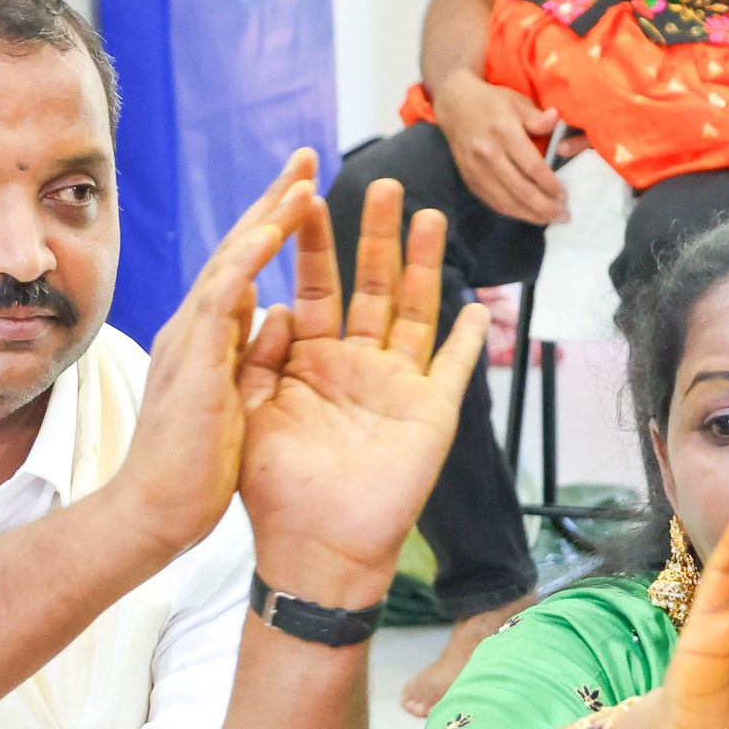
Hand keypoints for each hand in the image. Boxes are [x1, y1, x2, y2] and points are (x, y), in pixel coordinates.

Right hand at [114, 151, 317, 556]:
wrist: (154, 512)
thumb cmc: (190, 470)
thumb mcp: (232, 400)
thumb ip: (247, 354)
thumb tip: (274, 313)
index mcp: (204, 340)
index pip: (241, 270)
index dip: (270, 229)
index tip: (301, 195)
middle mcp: (193, 328)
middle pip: (236, 249)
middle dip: (272, 201)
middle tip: (306, 158)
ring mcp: (189, 339)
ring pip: (230, 260)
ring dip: (268, 215)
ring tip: (303, 177)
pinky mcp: (193, 358)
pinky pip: (221, 294)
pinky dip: (248, 257)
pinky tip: (274, 228)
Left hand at [234, 178, 490, 607]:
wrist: (311, 546)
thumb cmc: (272, 488)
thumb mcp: (251, 410)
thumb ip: (256, 356)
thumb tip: (265, 302)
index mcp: (310, 359)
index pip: (313, 285)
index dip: (311, 242)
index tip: (307, 192)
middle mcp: (357, 364)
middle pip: (371, 284)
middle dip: (376, 234)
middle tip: (383, 182)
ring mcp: (397, 385)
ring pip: (415, 310)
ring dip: (423, 265)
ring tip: (429, 215)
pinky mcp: (430, 413)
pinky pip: (453, 368)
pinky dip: (465, 338)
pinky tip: (477, 305)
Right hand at [432, 71, 571, 225]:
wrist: (455, 105)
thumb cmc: (492, 102)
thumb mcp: (518, 101)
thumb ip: (538, 117)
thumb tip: (556, 120)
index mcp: (504, 132)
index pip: (532, 166)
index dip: (550, 185)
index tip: (564, 196)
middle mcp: (488, 154)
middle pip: (520, 189)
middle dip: (543, 207)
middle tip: (562, 216)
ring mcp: (476, 169)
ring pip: (505, 201)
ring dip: (528, 214)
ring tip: (547, 219)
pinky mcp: (469, 179)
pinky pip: (492, 201)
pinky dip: (510, 211)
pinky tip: (525, 214)